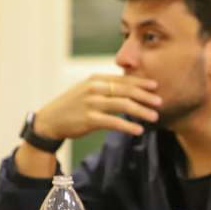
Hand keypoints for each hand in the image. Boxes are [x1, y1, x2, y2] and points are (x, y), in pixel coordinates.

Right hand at [34, 74, 161, 139]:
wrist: (50, 120)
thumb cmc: (73, 106)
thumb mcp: (88, 90)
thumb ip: (106, 87)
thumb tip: (130, 88)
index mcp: (96, 79)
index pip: (124, 79)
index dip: (141, 82)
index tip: (156, 87)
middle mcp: (94, 89)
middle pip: (126, 91)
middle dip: (146, 96)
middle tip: (160, 101)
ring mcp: (91, 103)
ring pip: (123, 105)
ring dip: (141, 111)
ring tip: (154, 116)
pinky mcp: (89, 119)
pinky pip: (114, 122)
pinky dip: (128, 126)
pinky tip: (139, 130)